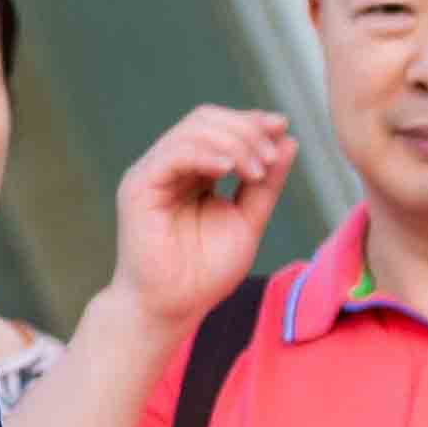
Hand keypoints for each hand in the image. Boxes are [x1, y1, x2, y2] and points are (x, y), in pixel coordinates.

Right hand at [110, 107, 294, 333]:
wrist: (174, 307)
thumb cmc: (205, 273)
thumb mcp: (248, 220)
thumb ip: (266, 184)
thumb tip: (289, 140)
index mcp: (193, 172)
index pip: (220, 127)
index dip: (251, 121)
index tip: (283, 126)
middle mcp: (169, 166)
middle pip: (206, 119)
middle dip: (246, 130)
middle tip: (271, 158)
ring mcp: (151, 173)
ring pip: (192, 130)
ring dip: (234, 142)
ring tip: (256, 170)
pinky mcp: (138, 186)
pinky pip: (175, 153)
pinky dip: (206, 153)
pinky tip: (230, 168)